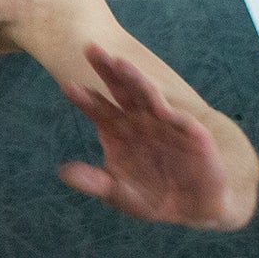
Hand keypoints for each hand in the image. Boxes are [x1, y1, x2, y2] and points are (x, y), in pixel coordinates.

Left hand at [57, 45, 248, 229]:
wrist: (195, 209)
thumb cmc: (153, 197)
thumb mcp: (118, 192)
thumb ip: (94, 181)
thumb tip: (63, 173)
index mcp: (118, 130)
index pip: (97, 107)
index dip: (84, 98)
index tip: (68, 87)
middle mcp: (140, 120)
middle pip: (120, 90)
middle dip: (107, 70)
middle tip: (90, 48)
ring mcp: (166, 124)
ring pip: (148, 95)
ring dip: (135, 78)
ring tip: (120, 63)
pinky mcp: (193, 135)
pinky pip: (182, 121)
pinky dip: (172, 114)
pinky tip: (160, 108)